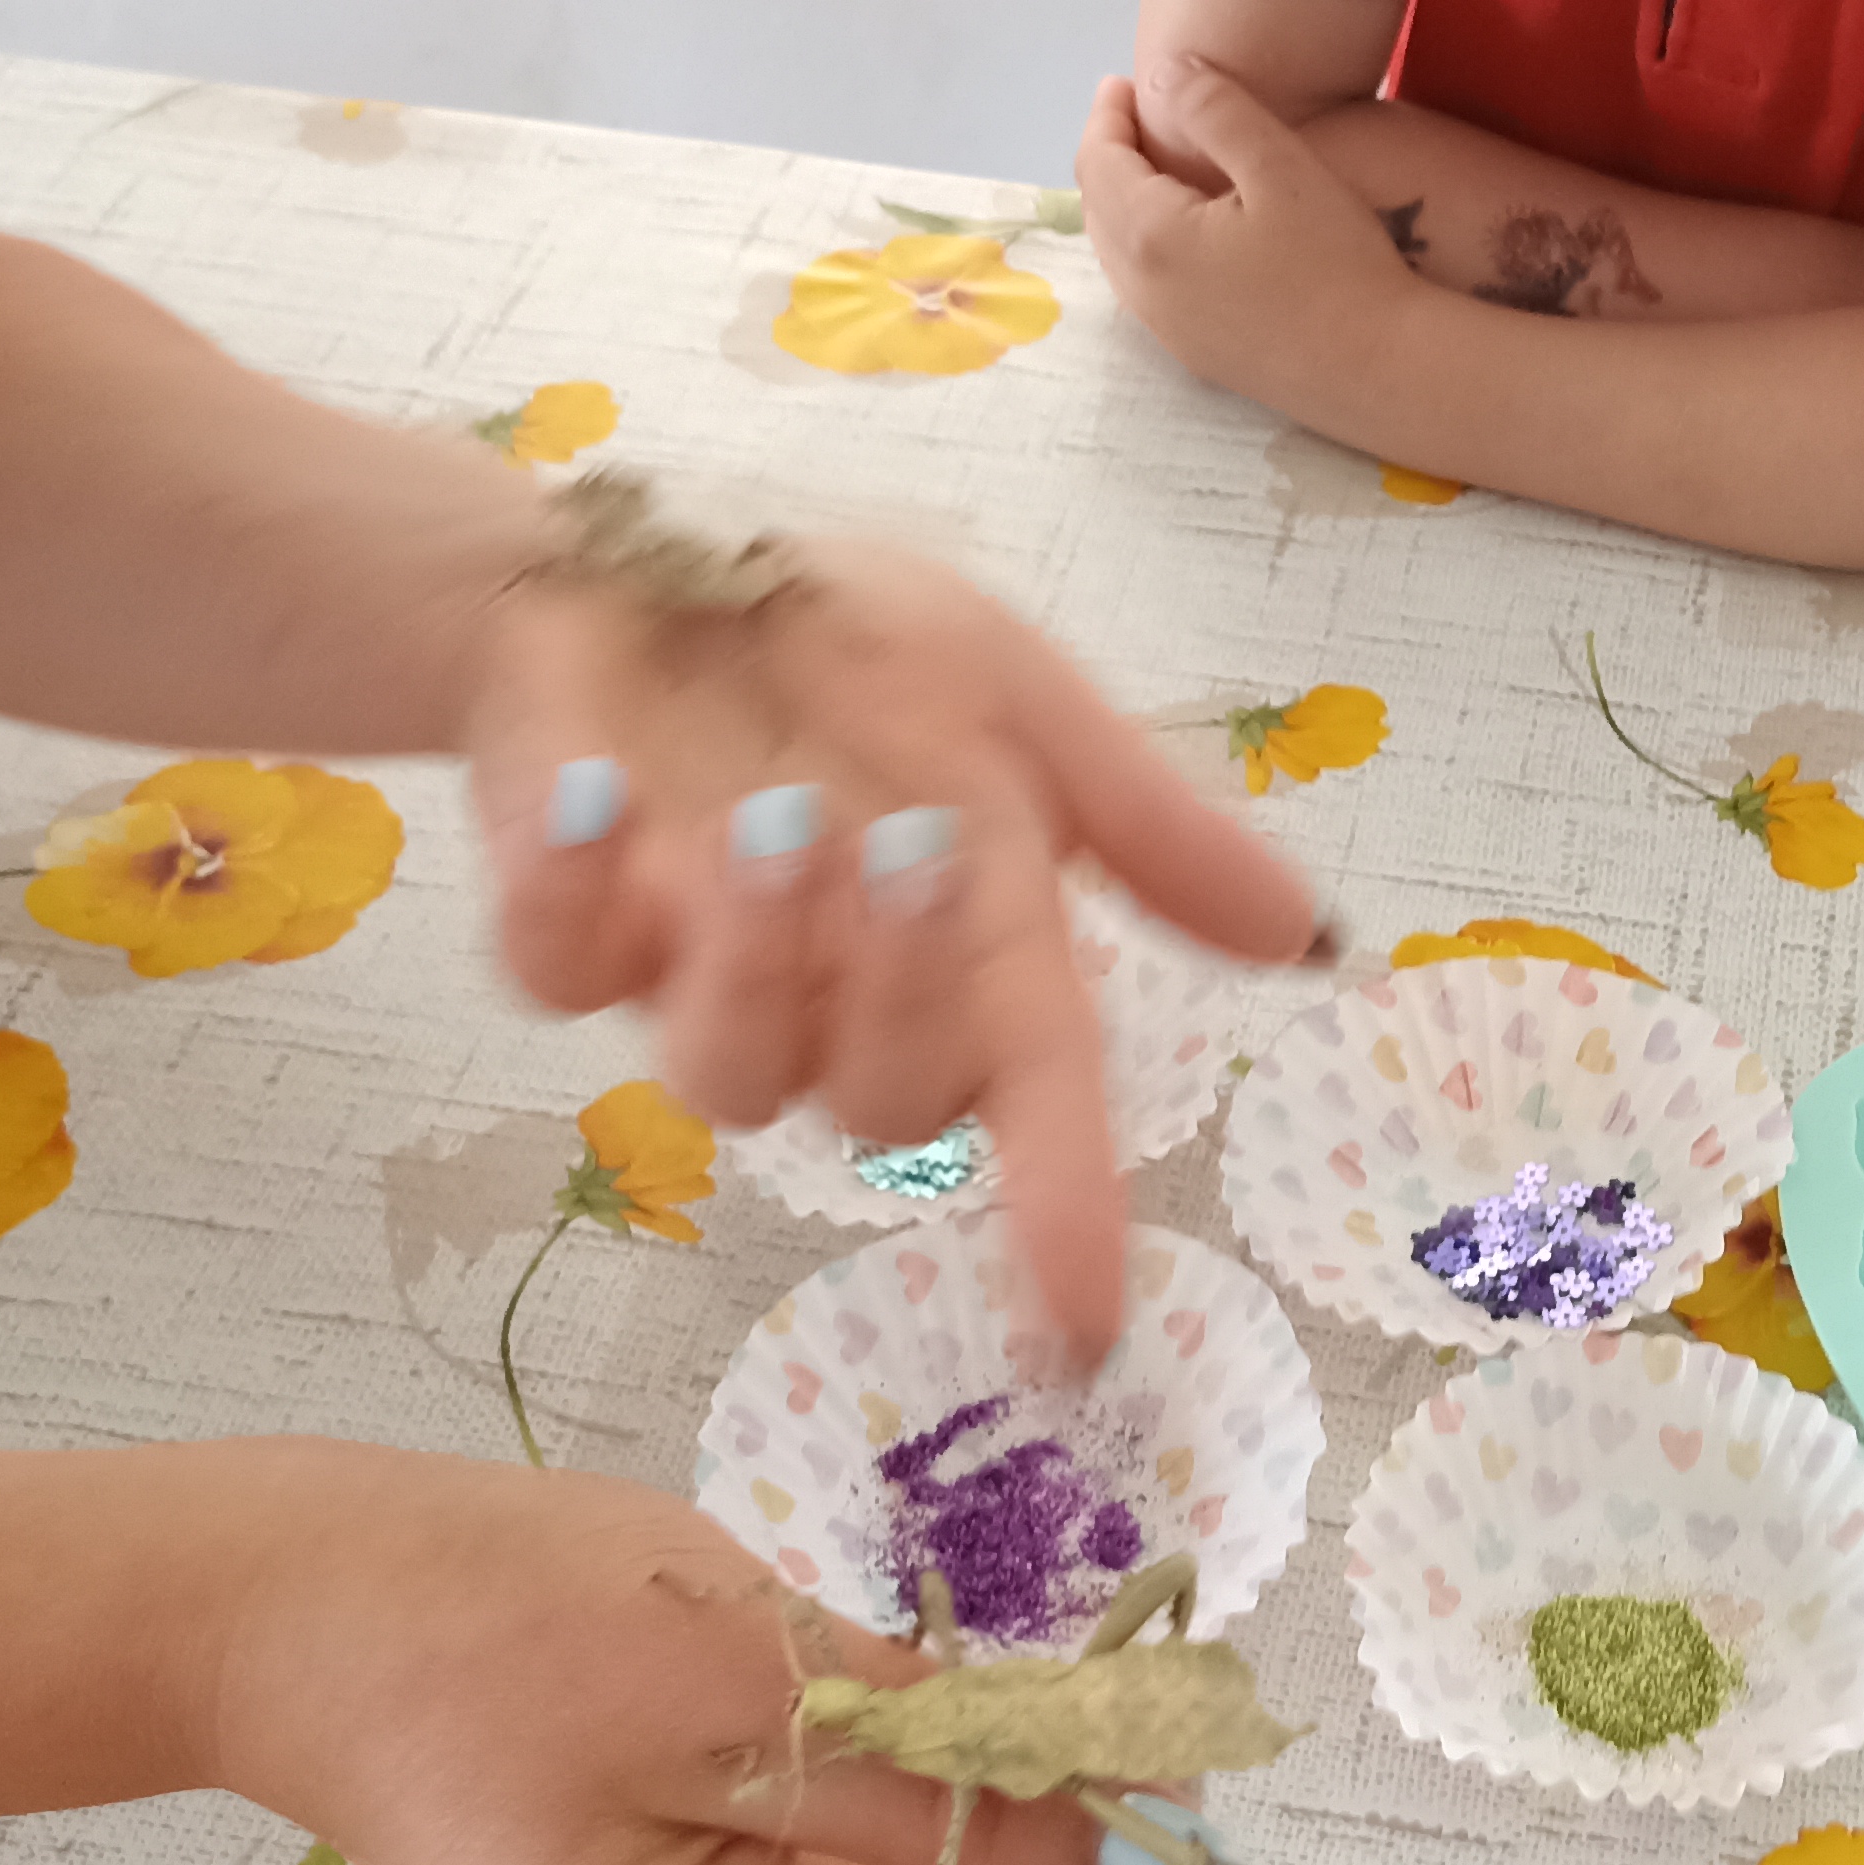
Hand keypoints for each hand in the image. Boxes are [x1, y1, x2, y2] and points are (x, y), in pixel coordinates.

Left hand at [464, 536, 1320, 1367]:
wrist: (651, 554)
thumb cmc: (849, 639)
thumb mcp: (1019, 695)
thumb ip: (1143, 820)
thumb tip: (1308, 938)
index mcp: (970, 947)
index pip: (1038, 1096)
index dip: (1065, 1203)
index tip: (1086, 1310)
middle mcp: (838, 993)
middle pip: (889, 1099)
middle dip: (911, 985)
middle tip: (916, 839)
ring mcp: (695, 975)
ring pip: (734, 1070)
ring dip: (761, 956)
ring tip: (769, 818)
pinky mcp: (562, 933)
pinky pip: (556, 973)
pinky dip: (570, 891)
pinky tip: (593, 795)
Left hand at [1076, 60, 1423, 417]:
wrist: (1382, 370)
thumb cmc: (1338, 263)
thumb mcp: (1282, 166)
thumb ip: (1217, 110)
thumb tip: (1164, 71)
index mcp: (1151, 236)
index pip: (1099, 163)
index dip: (1106, 116)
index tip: (1124, 82)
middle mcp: (1143, 290)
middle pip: (1096, 209)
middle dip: (1109, 155)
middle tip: (1137, 116)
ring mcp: (1167, 330)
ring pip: (1117, 253)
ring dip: (1122, 203)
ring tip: (1155, 166)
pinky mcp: (1196, 355)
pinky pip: (1144, 288)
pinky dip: (1143, 245)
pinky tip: (1184, 233)